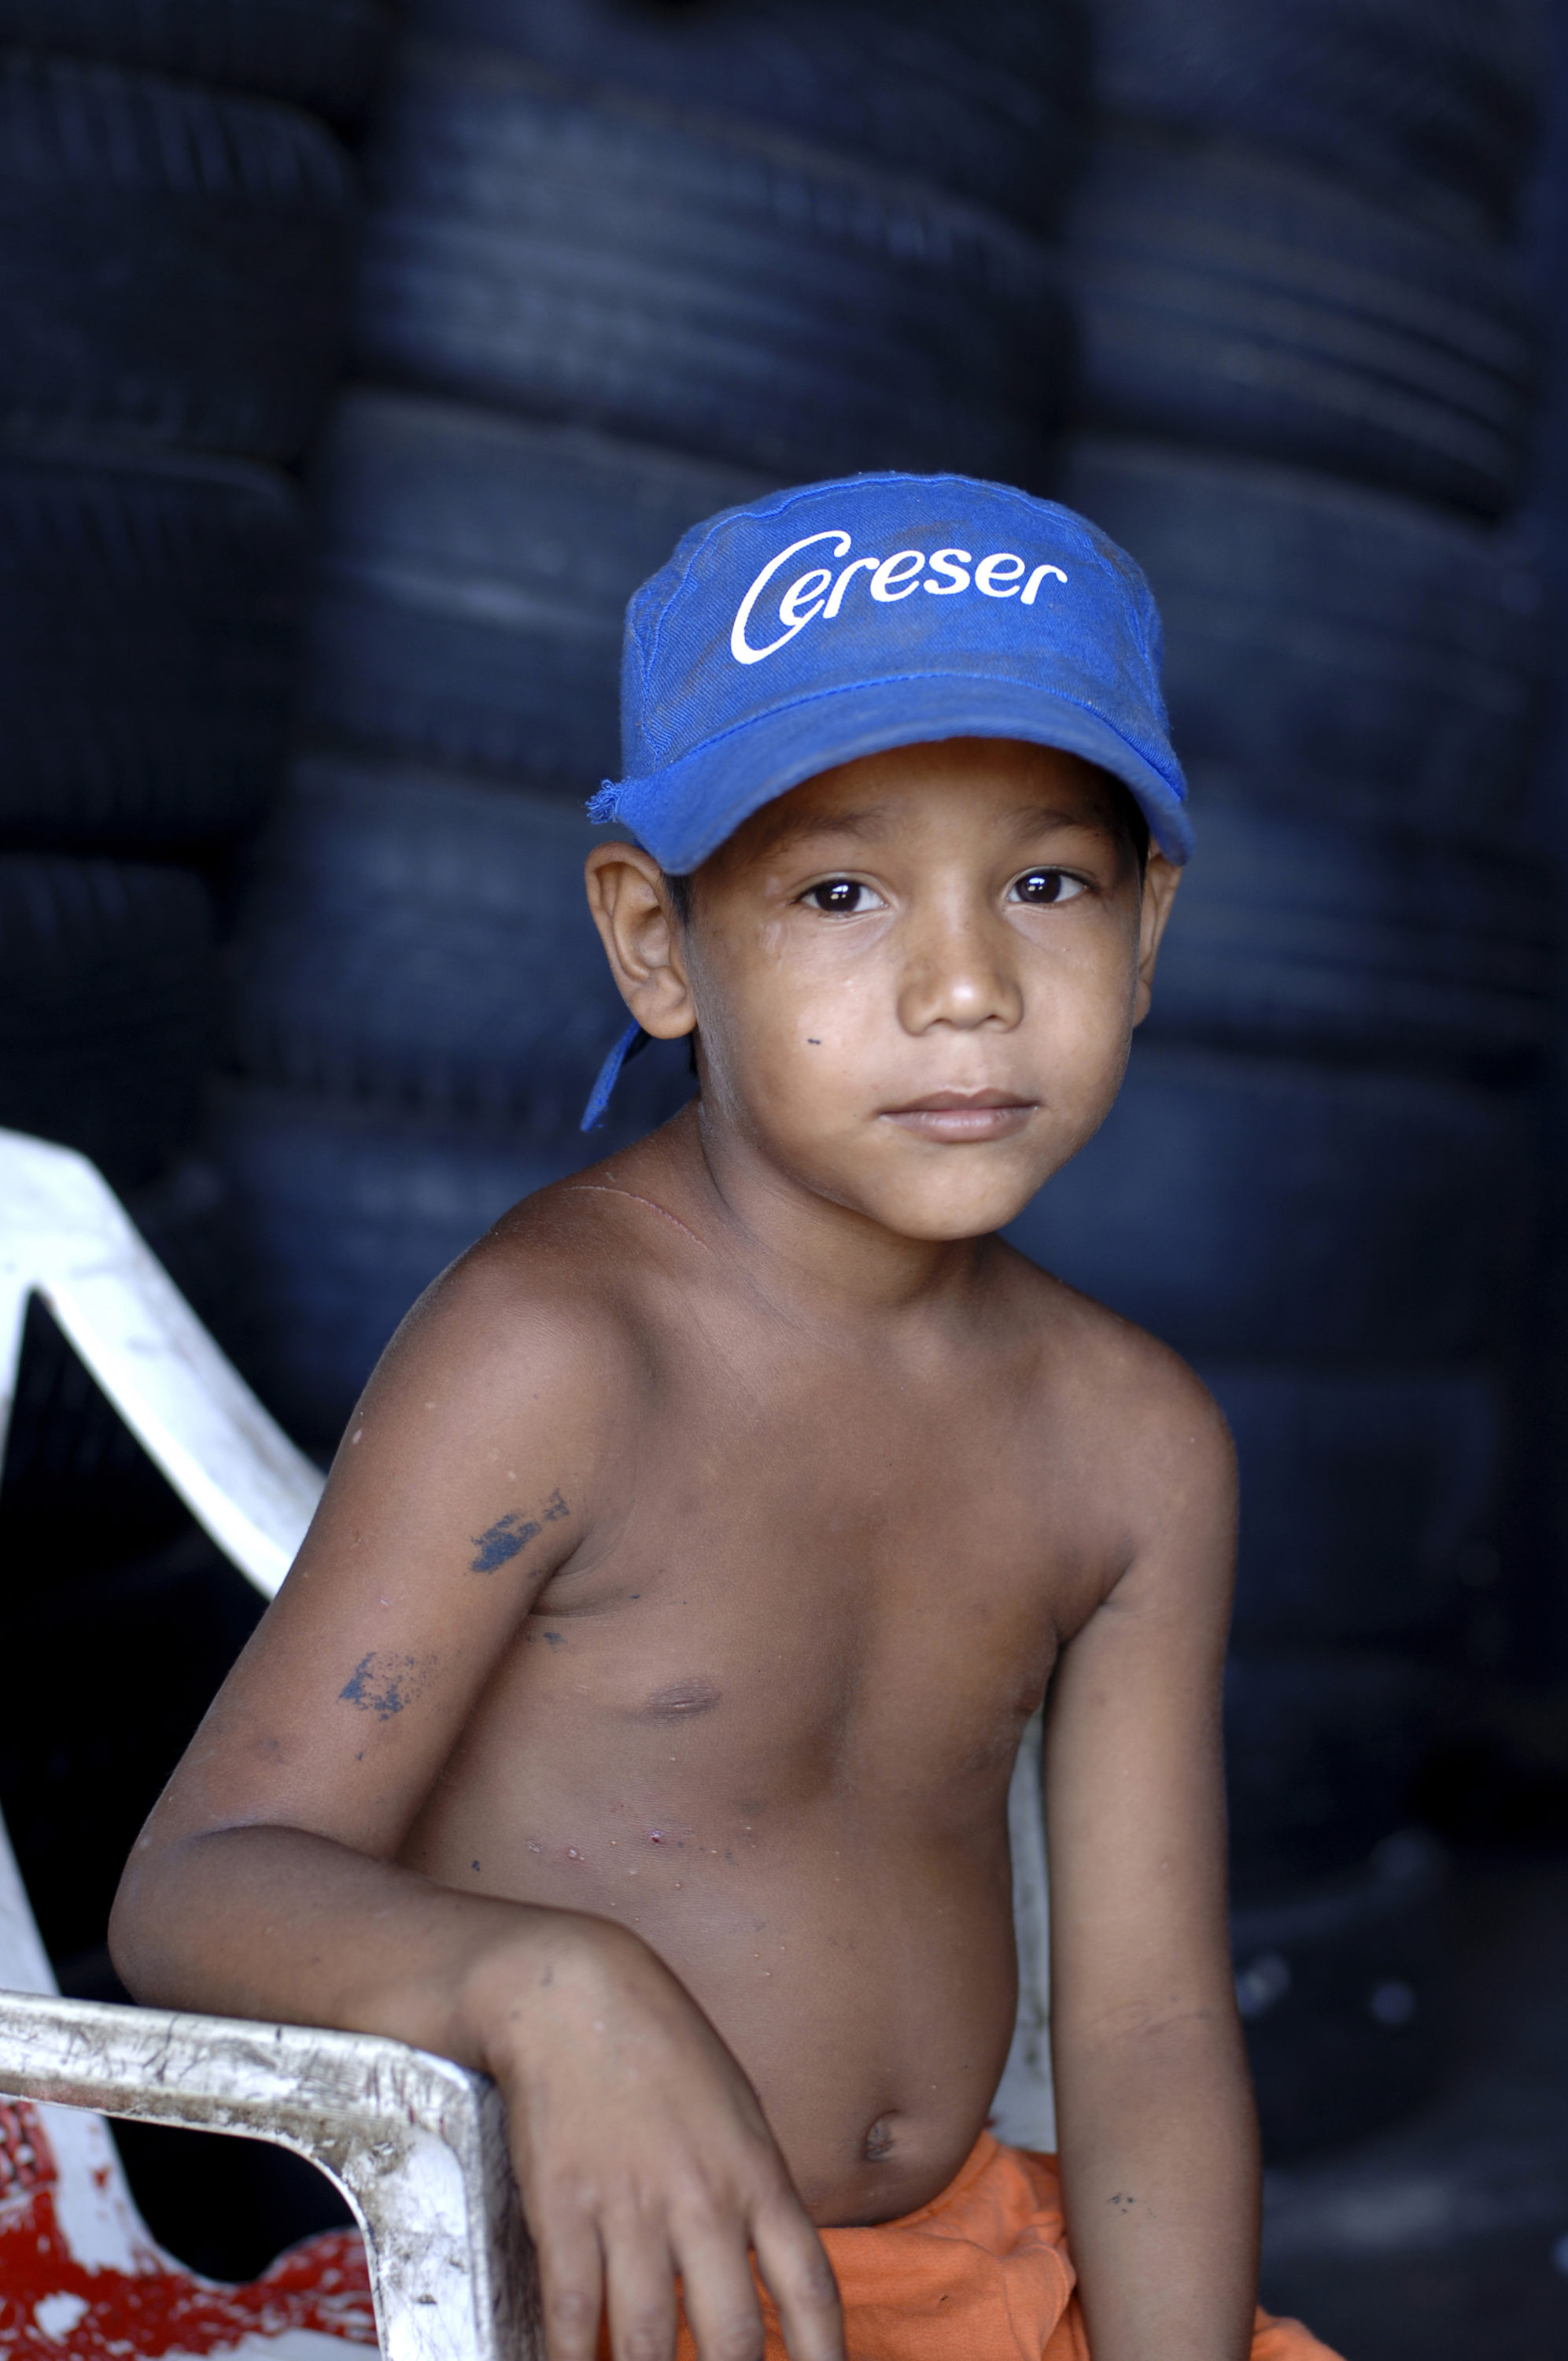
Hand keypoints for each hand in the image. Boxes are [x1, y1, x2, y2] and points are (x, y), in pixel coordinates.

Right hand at [468, 1921, 844, 2360]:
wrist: (574, 1993)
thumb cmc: (662, 2047)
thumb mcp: (737, 2110)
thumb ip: (753, 2191)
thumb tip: (764, 2265)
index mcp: (757, 2175)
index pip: (810, 2290)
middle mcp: (702, 2201)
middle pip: (731, 2339)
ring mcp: (631, 2208)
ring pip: (645, 2341)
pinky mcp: (564, 2209)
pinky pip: (571, 2314)